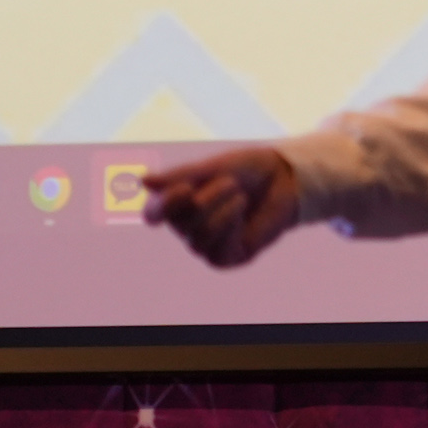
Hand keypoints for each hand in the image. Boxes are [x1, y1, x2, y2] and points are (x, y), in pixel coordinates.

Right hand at [141, 146, 299, 267]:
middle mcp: (187, 227)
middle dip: (207, 200)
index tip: (186, 188)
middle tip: (230, 182)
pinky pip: (216, 252)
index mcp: (178, 204)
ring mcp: (205, 245)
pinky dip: (230, 228)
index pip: (154, 214)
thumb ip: (180, 177)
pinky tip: (242, 214)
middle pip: (179, 224)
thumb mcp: (214, 168)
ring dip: (221, 213)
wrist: (284, 180)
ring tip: (239, 196)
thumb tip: (143, 182)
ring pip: (197, 239)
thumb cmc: (246, 171)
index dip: (163, 206)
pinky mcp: (225, 258)